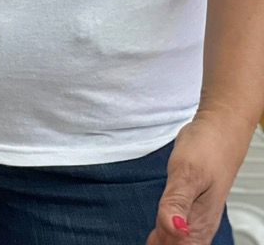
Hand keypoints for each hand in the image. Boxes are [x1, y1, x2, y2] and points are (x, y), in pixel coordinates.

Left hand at [145, 112, 251, 243]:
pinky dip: (162, 234)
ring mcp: (193, 220)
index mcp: (198, 225)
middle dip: (159, 242)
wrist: (218, 133)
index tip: (151, 236)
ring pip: (173, 243)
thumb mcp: (186, 172)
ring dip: (160, 240)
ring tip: (151, 235)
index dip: (162, 244)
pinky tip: (155, 234)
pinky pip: (174, 232)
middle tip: (149, 233)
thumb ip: (177, 201)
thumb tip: (173, 228)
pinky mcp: (188, 210)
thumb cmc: (206, 149)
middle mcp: (198, 228)